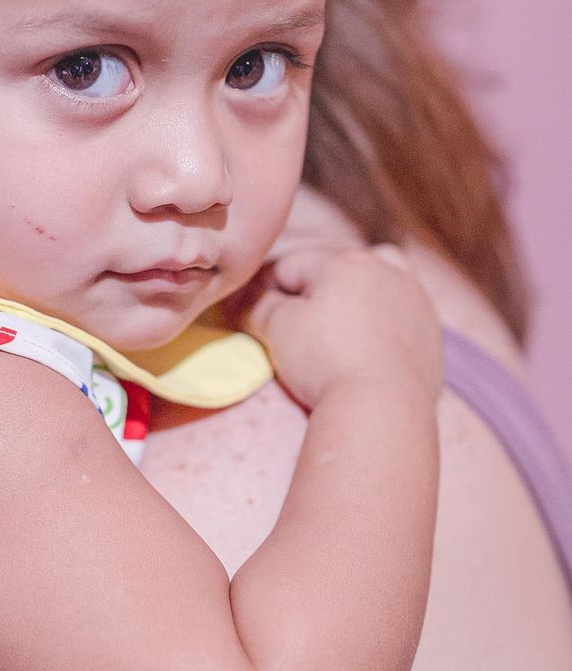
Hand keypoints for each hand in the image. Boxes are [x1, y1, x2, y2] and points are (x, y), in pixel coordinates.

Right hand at [238, 241, 444, 410]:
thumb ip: (254, 304)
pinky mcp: (431, 331)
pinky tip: (366, 347)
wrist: (383, 409)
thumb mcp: (277, 328)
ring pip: (375, 285)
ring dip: (353, 297)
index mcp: (345, 261)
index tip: (249, 312)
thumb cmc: (325, 362)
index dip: (262, 288)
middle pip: (334, 271)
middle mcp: (386, 268)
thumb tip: (239, 295)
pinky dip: (380, 323)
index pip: (288, 265)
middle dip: (311, 291)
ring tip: (335, 326)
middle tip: (291, 323)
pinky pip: (398, 316)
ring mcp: (415, 298)